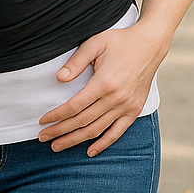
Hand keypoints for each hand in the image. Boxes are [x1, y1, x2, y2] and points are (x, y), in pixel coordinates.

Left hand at [38, 21, 168, 154]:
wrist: (150, 44)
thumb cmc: (121, 41)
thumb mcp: (96, 43)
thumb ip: (77, 61)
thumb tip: (59, 79)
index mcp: (104, 82)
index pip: (74, 106)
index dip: (56, 116)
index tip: (43, 121)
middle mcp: (116, 98)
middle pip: (82, 121)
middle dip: (60, 131)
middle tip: (43, 137)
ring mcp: (127, 106)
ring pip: (97, 130)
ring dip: (75, 140)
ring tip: (58, 146)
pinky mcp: (135, 109)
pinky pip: (117, 132)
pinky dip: (103, 144)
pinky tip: (90, 151)